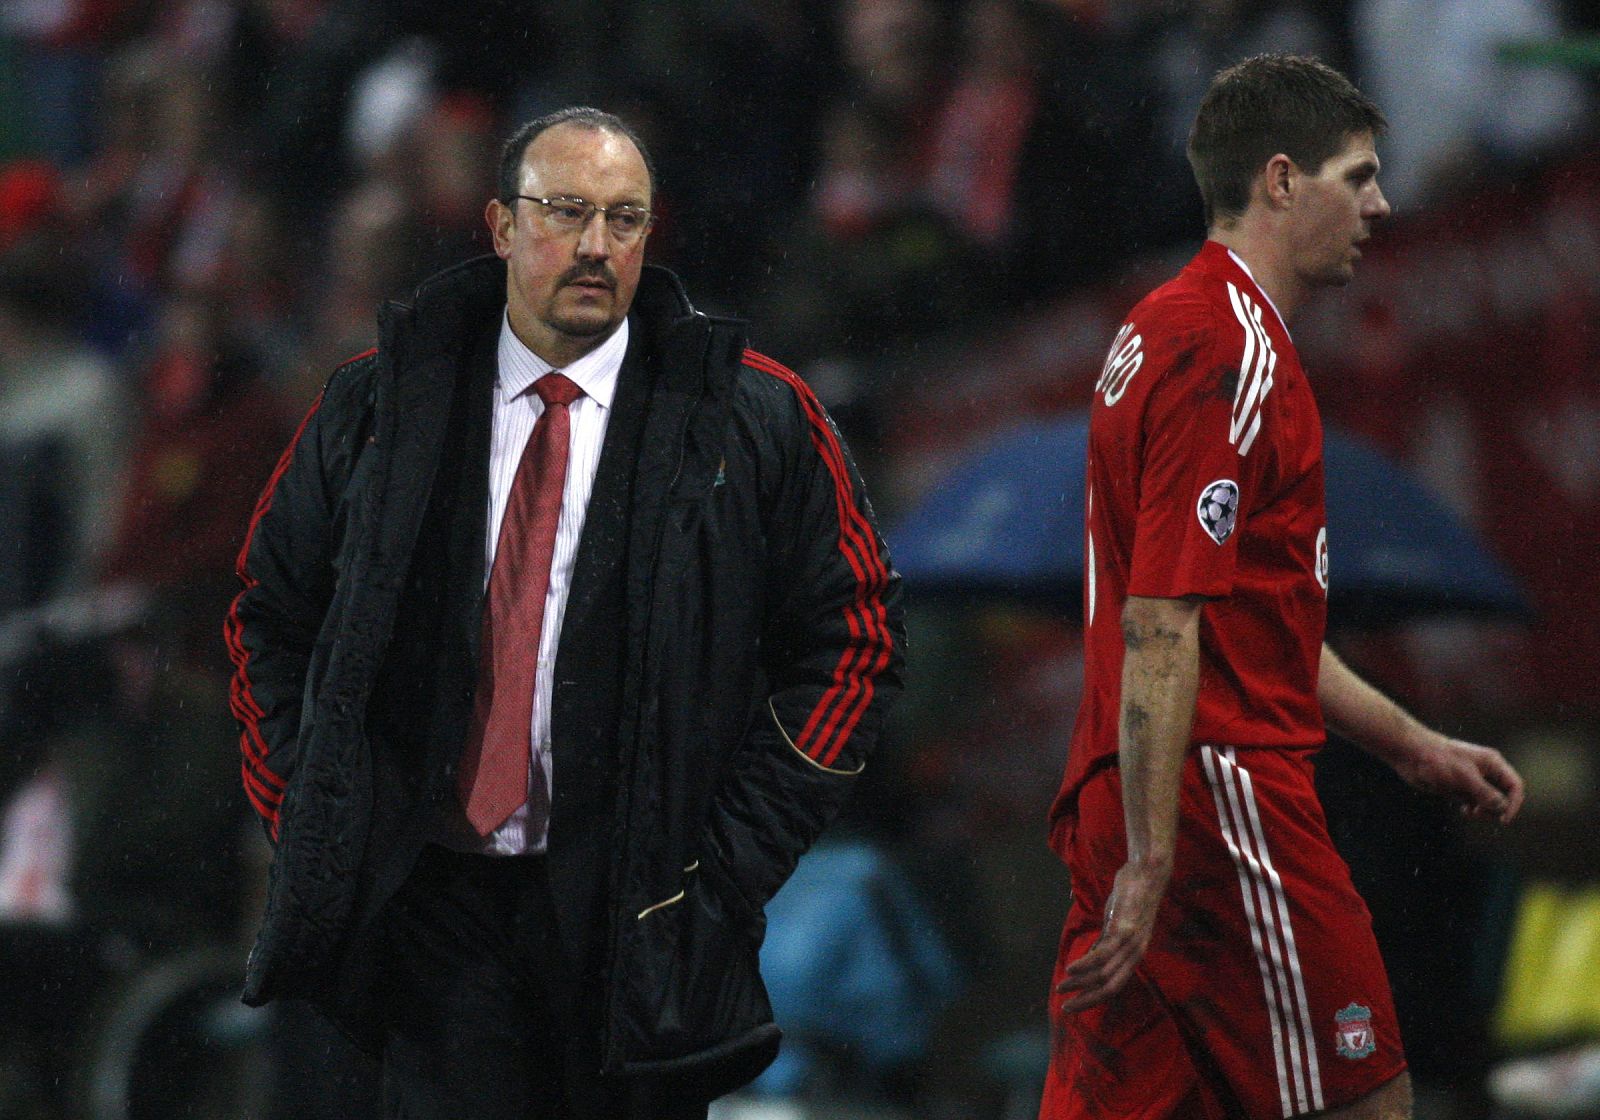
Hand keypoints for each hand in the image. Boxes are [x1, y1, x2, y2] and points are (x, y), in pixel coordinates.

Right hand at [1054, 858, 1169, 1012]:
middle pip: (1110, 987)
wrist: (1147, 872)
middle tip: (1066, 1009)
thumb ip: (1106, 941)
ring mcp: (1130, 943)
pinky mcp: (1123, 929)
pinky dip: (1085, 964)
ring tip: (1062, 986)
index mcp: (1134, 955)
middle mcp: (1135, 954)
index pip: (1114, 986)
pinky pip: (1102, 953)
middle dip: (1086, 1000)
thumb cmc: (1131, 896)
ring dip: (1080, 983)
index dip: (1093, 998)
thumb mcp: (1117, 922)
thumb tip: (1091, 956)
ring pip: (1104, 973)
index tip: (1073, 1005)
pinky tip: (1070, 969)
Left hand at [1394, 737, 1523, 823]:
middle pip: (1504, 796)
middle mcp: (1485, 771)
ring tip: (1471, 812)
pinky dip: (1472, 809)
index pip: (1515, 786)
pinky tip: (1464, 811)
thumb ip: (1485, 793)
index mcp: (1492, 763)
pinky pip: (1473, 802)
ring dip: (1483, 811)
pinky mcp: (1458, 787)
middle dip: (1496, 808)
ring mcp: (1471, 780)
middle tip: (1479, 813)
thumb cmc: (1438, 760)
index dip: (1514, 804)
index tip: (1503, 819)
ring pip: (1488, 801)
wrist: (1411, 754)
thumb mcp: (1465, 777)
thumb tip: (1502, 808)